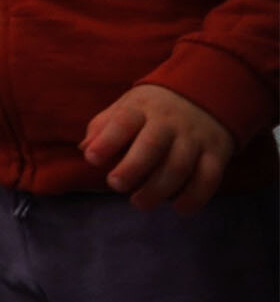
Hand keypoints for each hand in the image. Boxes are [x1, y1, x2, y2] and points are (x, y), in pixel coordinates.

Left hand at [81, 84, 234, 213]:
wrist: (205, 93)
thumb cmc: (152, 110)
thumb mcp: (125, 108)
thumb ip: (103, 127)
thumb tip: (85, 149)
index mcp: (141, 108)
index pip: (123, 121)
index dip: (107, 141)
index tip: (92, 159)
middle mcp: (169, 122)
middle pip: (152, 145)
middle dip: (132, 168)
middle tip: (116, 185)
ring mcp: (195, 138)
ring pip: (179, 165)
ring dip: (158, 189)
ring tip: (139, 203)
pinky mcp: (217, 153)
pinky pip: (209, 178)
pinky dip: (194, 197)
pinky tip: (178, 208)